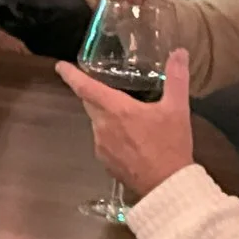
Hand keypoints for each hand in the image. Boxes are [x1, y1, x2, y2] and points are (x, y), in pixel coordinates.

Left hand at [56, 49, 197, 199]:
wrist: (167, 186)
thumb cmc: (170, 145)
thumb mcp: (177, 109)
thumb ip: (176, 78)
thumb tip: (179, 52)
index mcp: (115, 110)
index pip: (86, 87)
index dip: (71, 75)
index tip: (60, 66)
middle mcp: (102, 126)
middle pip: (90, 104)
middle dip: (93, 94)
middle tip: (102, 86)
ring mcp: (101, 146)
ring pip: (97, 123)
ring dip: (106, 116)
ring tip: (125, 115)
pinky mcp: (105, 163)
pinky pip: (103, 142)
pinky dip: (111, 135)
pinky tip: (129, 139)